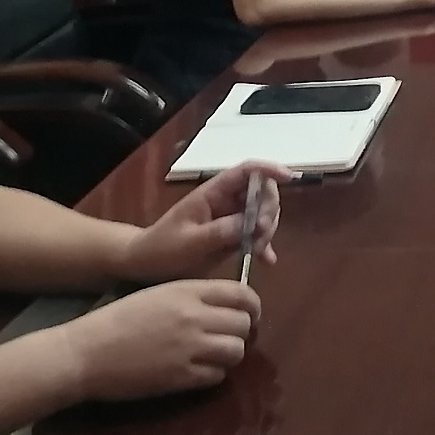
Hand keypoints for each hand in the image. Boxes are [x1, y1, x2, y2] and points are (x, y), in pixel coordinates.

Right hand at [58, 279, 260, 401]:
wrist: (86, 352)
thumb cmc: (117, 319)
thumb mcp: (159, 294)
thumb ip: (192, 297)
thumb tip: (224, 307)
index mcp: (188, 291)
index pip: (242, 294)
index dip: (252, 305)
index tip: (250, 314)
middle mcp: (195, 317)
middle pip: (243, 324)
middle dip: (241, 331)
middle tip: (228, 338)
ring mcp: (190, 348)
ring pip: (236, 351)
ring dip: (229, 354)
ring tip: (213, 356)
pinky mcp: (182, 377)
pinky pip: (216, 375)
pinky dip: (212, 374)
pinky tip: (197, 372)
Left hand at [120, 159, 285, 280]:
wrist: (145, 265)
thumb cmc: (161, 248)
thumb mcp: (189, 242)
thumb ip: (219, 232)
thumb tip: (252, 224)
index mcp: (212, 193)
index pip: (246, 171)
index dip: (269, 170)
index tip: (289, 178)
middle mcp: (225, 201)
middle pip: (261, 192)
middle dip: (269, 209)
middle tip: (262, 233)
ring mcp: (229, 219)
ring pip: (262, 213)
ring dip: (267, 229)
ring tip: (259, 250)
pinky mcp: (231, 237)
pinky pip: (255, 235)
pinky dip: (264, 246)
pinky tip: (268, 261)